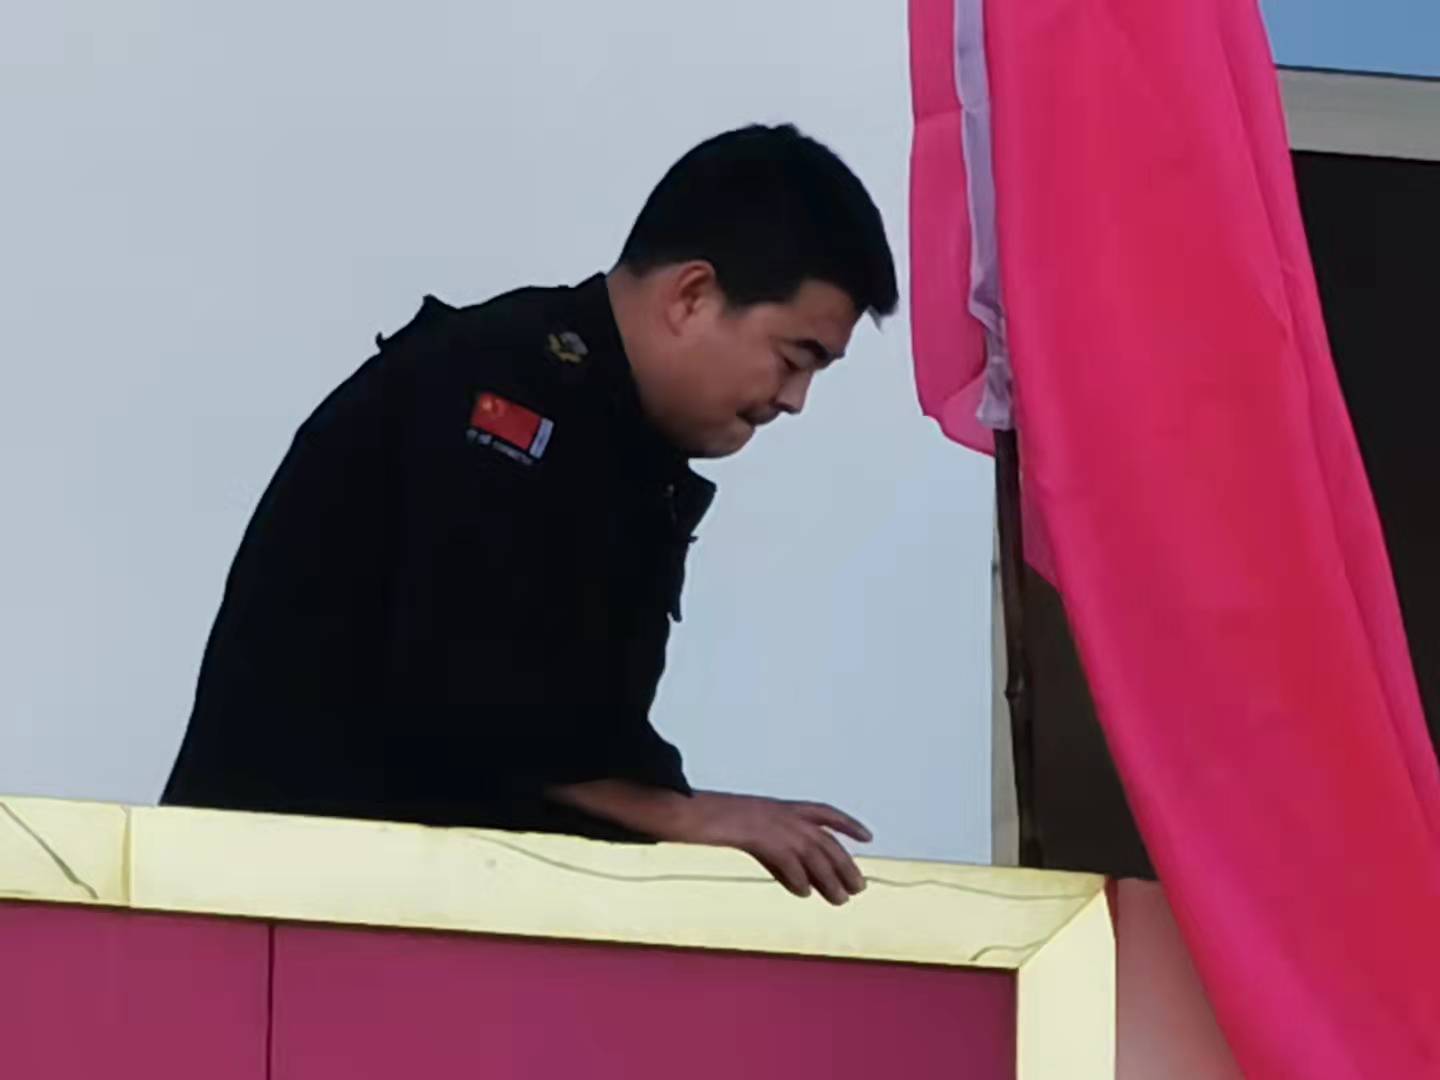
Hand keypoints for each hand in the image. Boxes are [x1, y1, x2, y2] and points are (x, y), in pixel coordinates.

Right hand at [670, 791, 872, 905]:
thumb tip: (803, 886)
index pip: (823, 813)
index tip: (868, 837)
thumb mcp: (748, 833)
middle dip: (844, 864)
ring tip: (841, 900)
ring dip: (827, 878)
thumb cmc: (711, 821)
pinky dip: (796, 877)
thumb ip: (777, 856)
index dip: (847, 823)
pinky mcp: (756, 835)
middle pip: (823, 840)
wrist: (682, 808)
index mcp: (779, 807)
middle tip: (859, 889)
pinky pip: (784, 858)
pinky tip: (804, 893)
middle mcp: (780, 813)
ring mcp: (768, 822)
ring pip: (809, 852)